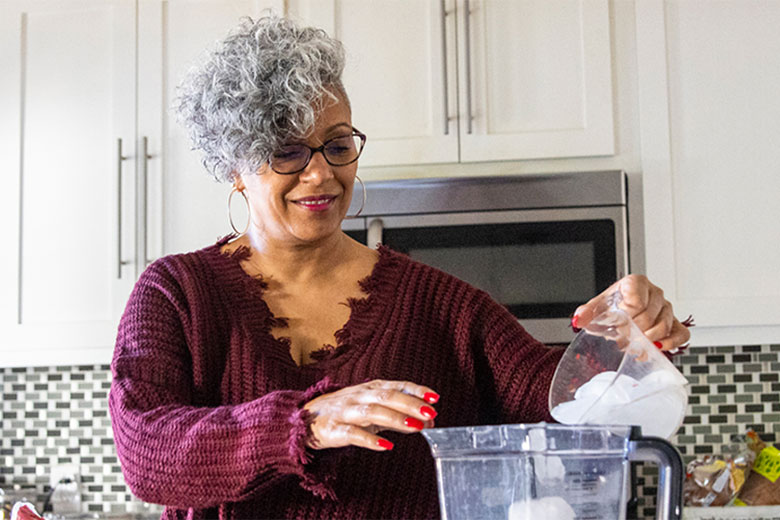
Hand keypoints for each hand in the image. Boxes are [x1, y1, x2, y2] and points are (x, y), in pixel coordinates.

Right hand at [303, 379, 438, 451]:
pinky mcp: (333, 430)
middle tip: (431, 413)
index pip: (396, 386)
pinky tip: (386, 447)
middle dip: (410, 404)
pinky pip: (352, 434)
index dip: (416, 391)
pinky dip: (370, 440)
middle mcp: (358, 396)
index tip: (435, 397)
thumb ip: (398, 414)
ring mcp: (345, 412)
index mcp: (369, 389)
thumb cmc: (343, 412)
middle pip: (387, 396)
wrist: (304, 418)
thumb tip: (426, 422)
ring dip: (395, 419)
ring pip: (372, 412)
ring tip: (416, 427)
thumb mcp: (371, 409)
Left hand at [572, 274, 690, 350]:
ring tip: (633, 345)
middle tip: (622, 338)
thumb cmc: (613, 305)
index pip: (636, 301)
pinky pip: (681, 334)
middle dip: (633, 331)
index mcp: (636, 283)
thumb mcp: (598, 306)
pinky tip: (656, 349)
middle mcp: (655, 293)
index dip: (626, 316)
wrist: (622, 310)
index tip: (617, 322)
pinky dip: (670, 343)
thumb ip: (587, 312)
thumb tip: (579, 319)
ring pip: (664, 326)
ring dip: (647, 340)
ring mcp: (667, 308)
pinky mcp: (675, 323)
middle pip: (649, 316)